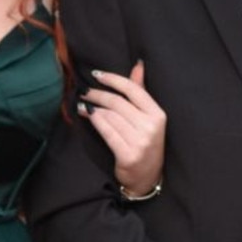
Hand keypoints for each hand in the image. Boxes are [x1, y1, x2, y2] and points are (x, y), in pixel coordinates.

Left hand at [79, 61, 165, 195]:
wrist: (147, 177)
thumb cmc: (146, 143)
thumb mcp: (149, 117)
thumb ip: (141, 91)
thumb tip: (137, 65)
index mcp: (158, 115)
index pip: (134, 90)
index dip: (113, 79)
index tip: (97, 74)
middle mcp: (151, 127)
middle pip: (118, 103)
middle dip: (98, 94)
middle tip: (84, 91)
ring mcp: (140, 142)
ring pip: (110, 116)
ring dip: (93, 108)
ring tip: (83, 104)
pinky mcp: (128, 155)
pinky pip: (106, 132)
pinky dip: (95, 121)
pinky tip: (87, 115)